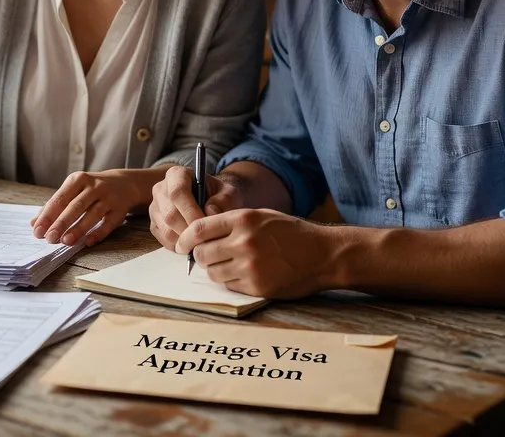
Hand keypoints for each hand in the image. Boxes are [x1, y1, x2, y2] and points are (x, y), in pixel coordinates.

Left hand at [29, 169, 153, 246]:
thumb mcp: (73, 191)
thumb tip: (34, 223)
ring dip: (78, 229)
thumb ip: (54, 206)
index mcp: (77, 180)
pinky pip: (109, 223)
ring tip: (66, 242)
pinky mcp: (120, 209)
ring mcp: (108, 197)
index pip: (60, 198)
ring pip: (92, 214)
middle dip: (61, 223)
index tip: (37, 230)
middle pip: (75, 206)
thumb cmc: (91, 190)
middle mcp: (94, 186)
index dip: (48, 215)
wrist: (124, 183)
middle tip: (49, 238)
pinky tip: (88, 242)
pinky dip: (98, 233)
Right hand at [147, 165, 240, 250]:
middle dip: (189, 231)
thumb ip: (223, 200)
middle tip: (207, 239)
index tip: (205, 224)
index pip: (177, 193)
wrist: (211, 201)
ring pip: (166, 230)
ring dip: (185, 241)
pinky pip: (164, 240)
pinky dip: (180, 246)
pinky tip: (194, 243)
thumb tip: (210, 212)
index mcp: (177, 175)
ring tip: (202, 242)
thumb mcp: (229, 193)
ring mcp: (155, 208)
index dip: (190, 211)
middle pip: (170, 214)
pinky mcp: (154, 224)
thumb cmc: (219, 196)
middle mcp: (161, 189)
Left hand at [176, 208, 329, 298]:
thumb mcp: (262, 216)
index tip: (181, 245)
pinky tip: (244, 274)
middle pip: (202, 254)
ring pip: (213, 273)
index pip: (199, 229)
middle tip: (207, 256)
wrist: (323, 254)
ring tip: (229, 264)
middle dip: (200, 256)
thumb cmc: (292, 233)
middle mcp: (244, 242)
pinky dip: (231, 281)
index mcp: (243, 220)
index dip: (185, 239)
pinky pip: (229, 285)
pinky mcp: (257, 286)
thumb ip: (231, 223)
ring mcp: (250, 266)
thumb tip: (200, 234)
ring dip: (216, 270)